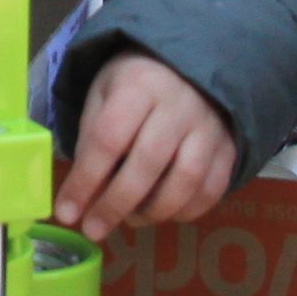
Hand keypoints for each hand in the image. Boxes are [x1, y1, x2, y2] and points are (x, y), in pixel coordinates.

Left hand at [53, 51, 238, 239]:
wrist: (186, 66)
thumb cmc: (134, 85)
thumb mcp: (102, 97)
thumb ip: (91, 142)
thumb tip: (81, 199)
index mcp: (139, 84)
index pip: (109, 138)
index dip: (85, 180)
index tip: (67, 212)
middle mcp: (180, 104)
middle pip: (148, 163)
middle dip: (115, 204)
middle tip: (94, 229)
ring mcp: (210, 126)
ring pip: (186, 180)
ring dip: (154, 211)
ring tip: (130, 218)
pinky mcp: (229, 147)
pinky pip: (212, 189)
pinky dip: (186, 211)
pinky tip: (163, 212)